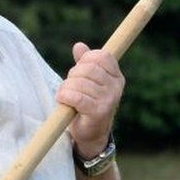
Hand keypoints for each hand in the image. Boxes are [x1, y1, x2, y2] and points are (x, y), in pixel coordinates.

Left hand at [55, 42, 124, 157]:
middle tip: (69, 86)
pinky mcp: (99, 111)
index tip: (79, 71)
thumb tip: (79, 46)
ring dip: (66, 88)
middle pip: (88, 68)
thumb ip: (84, 63)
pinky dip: (65, 97)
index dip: (85, 60)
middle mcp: (116, 87)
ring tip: (66, 96)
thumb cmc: (87, 104)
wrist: (90, 134)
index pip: (101, 56)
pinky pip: (77, 97)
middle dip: (72, 76)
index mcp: (116, 77)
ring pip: (80, 82)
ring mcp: (109, 99)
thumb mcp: (87, 81)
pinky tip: (62, 100)